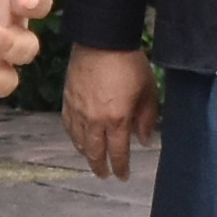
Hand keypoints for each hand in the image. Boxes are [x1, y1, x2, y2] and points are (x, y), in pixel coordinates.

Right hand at [60, 42, 159, 179]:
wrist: (102, 39)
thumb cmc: (130, 63)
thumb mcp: (148, 91)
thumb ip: (148, 119)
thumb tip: (145, 140)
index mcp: (117, 120)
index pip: (118, 153)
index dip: (121, 167)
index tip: (123, 176)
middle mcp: (94, 120)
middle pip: (95, 152)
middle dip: (101, 167)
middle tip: (105, 175)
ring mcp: (78, 110)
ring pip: (79, 141)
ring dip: (86, 154)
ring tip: (92, 159)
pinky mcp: (67, 99)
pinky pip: (68, 126)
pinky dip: (74, 137)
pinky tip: (78, 139)